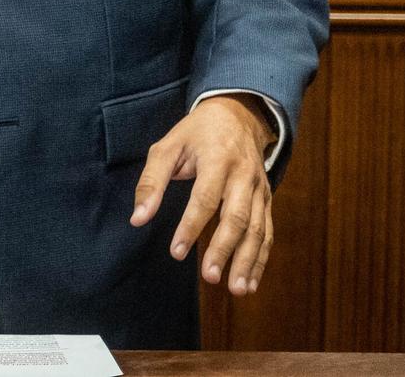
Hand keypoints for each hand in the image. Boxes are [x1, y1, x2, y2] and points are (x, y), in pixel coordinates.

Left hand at [130, 94, 275, 296]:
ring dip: (247, 261)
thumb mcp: (167, 146)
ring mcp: (259, 188)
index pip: (205, 197)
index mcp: (217, 158)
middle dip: (224, 249)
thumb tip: (137, 219)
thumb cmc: (196, 133)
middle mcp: (243, 175)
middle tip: (209, 277)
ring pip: (257, 228)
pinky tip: (250, 282)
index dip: (191, 226)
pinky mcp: (267, 199)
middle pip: (236, 216)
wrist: (238, 115)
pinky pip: (267, 231)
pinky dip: (261, 259)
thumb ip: (151, 182)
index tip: (176, 252)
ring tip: (235, 288)